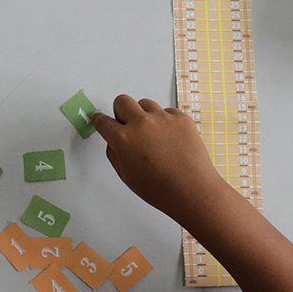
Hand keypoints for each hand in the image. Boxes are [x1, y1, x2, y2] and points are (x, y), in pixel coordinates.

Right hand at [92, 94, 222, 222]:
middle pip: (122, 101)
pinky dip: (166, 122)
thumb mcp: (126, 176)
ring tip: (154, 135)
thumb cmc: (158, 189)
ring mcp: (162, 118)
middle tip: (129, 126)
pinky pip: (167, 112)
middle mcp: (141, 123)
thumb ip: (115, 153)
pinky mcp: (181, 117)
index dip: (99, 120)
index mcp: (123, 139)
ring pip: (145, 103)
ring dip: (144, 115)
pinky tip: (171, 140)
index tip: (100, 119)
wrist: (193, 190)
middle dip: (121, 112)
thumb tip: (114, 140)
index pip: (103, 121)